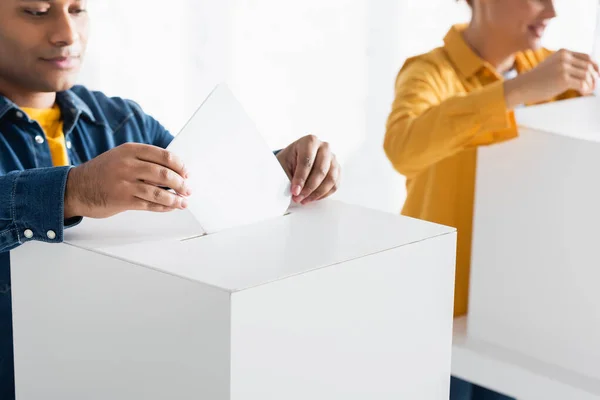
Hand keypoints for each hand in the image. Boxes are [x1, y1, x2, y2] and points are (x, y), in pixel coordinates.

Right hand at [64, 143, 190, 218]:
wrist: (76, 187)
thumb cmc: (103, 172)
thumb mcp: (121, 157)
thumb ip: (144, 160)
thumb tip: (173, 171)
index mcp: (131, 150)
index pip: (164, 156)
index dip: (179, 166)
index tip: (186, 173)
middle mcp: (128, 165)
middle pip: (164, 174)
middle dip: (180, 184)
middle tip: (188, 189)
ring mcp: (125, 183)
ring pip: (159, 192)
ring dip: (175, 199)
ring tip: (183, 202)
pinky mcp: (122, 200)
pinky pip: (149, 204)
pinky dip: (163, 207)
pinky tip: (170, 208)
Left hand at [276, 135, 340, 204]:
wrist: (295, 158)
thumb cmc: (288, 160)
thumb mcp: (282, 165)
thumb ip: (286, 176)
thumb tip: (293, 192)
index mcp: (309, 141)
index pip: (307, 161)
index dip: (300, 178)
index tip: (294, 191)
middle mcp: (324, 147)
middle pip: (321, 170)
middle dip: (309, 188)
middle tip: (298, 198)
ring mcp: (333, 158)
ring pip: (330, 179)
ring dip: (317, 193)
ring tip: (304, 199)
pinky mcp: (337, 169)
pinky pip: (335, 185)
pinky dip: (323, 194)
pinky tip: (312, 198)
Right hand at [504, 49, 599, 107]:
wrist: (522, 86)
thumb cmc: (535, 80)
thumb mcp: (551, 66)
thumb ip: (566, 64)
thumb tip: (585, 72)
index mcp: (563, 52)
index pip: (586, 56)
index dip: (595, 66)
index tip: (596, 75)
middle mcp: (565, 58)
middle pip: (589, 65)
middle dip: (594, 76)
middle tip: (593, 85)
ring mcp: (564, 68)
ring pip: (587, 75)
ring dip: (590, 84)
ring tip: (588, 91)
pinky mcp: (563, 79)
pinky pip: (582, 84)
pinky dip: (586, 89)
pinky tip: (583, 93)